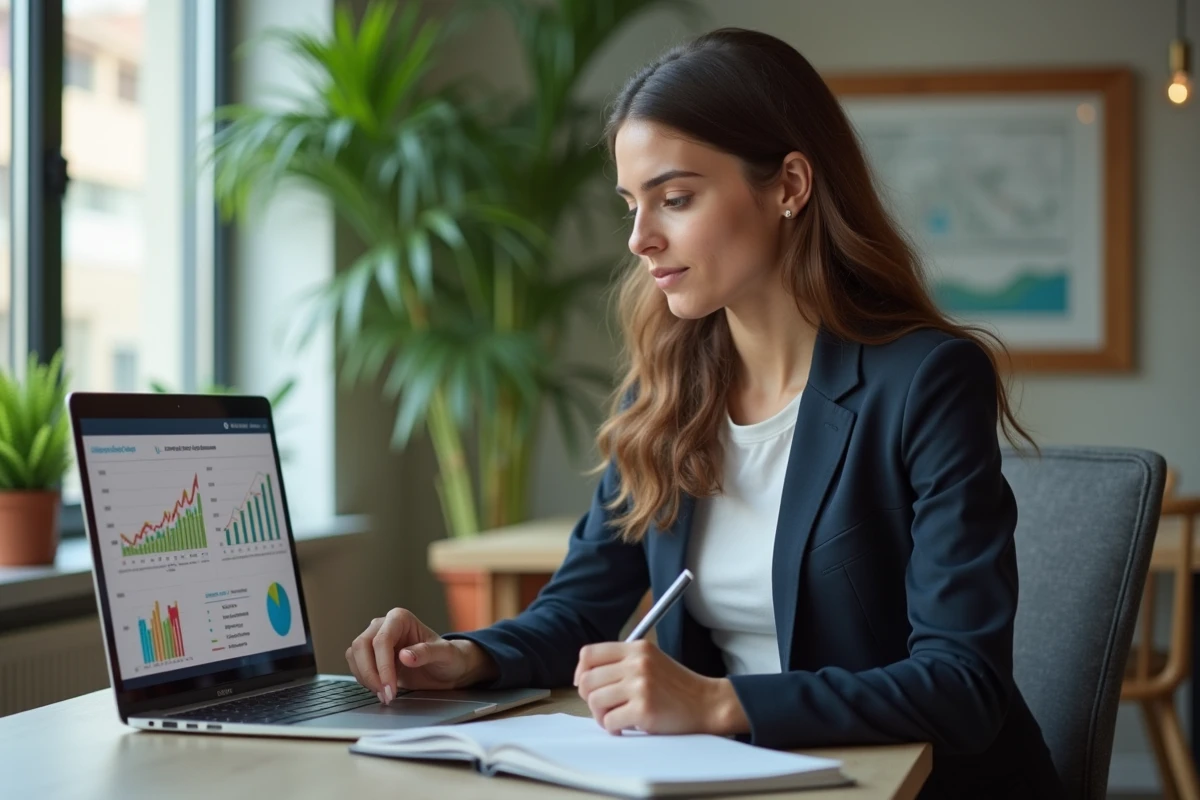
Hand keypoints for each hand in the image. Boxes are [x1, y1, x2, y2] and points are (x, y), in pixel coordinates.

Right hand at [345, 608, 496, 702]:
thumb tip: (404, 655)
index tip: (390, 688)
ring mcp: (375, 639)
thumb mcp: (445, 655)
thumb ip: (427, 653)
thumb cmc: (448, 657)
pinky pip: (356, 665)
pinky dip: (364, 679)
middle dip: (370, 673)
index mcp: (400, 618)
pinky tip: (381, 689)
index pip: (381, 640)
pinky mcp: (371, 655)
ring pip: (354, 655)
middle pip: (361, 645)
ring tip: (385, 695)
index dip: (382, 666)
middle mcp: (384, 625)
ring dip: (365, 677)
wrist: (446, 669)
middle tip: (386, 695)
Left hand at [574, 639, 748, 735]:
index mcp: (637, 648)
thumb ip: (622, 663)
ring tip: (615, 718)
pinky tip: (626, 726)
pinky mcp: (644, 709)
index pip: (589, 654)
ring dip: (600, 715)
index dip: (581, 672)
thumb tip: (584, 678)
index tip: (585, 685)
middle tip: (603, 707)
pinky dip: (613, 728)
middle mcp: (637, 663)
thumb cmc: (677, 687)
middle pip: (588, 680)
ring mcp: (640, 685)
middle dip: (589, 698)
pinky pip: (609, 721)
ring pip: (595, 701)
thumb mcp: (651, 661)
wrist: (707, 703)